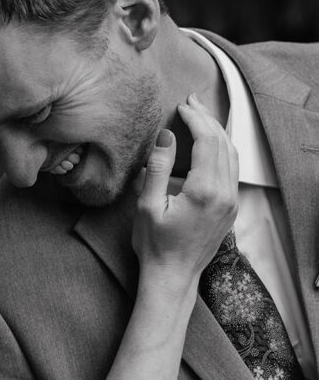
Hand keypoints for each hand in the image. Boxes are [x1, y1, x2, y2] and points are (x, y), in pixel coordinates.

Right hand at [132, 94, 237, 289]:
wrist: (173, 277)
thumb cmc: (155, 245)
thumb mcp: (147, 205)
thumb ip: (158, 168)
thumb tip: (167, 135)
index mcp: (205, 191)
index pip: (207, 141)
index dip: (195, 119)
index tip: (182, 106)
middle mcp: (225, 194)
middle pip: (222, 143)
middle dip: (207, 119)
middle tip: (192, 102)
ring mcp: (231, 202)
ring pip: (232, 154)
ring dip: (217, 132)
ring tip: (201, 116)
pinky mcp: (231, 208)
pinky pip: (232, 169)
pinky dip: (223, 149)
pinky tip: (210, 142)